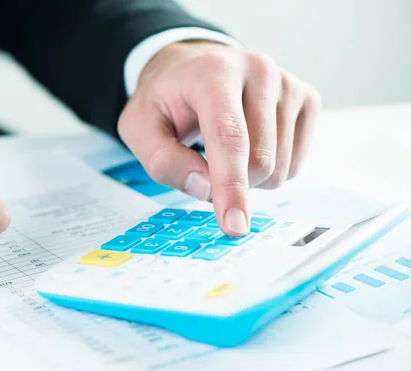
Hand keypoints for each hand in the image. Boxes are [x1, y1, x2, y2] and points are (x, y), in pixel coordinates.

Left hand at [118, 41, 320, 236]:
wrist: (193, 69)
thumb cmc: (166, 101)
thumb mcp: (139, 129)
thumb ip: (164, 161)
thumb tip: (205, 188)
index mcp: (213, 73)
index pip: (229, 137)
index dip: (230, 186)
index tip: (233, 226)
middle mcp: (258, 70)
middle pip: (260, 160)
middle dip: (232, 184)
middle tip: (204, 166)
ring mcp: (288, 83)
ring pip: (281, 166)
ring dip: (250, 178)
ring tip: (226, 150)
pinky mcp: (307, 99)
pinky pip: (296, 162)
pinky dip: (271, 169)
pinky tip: (250, 146)